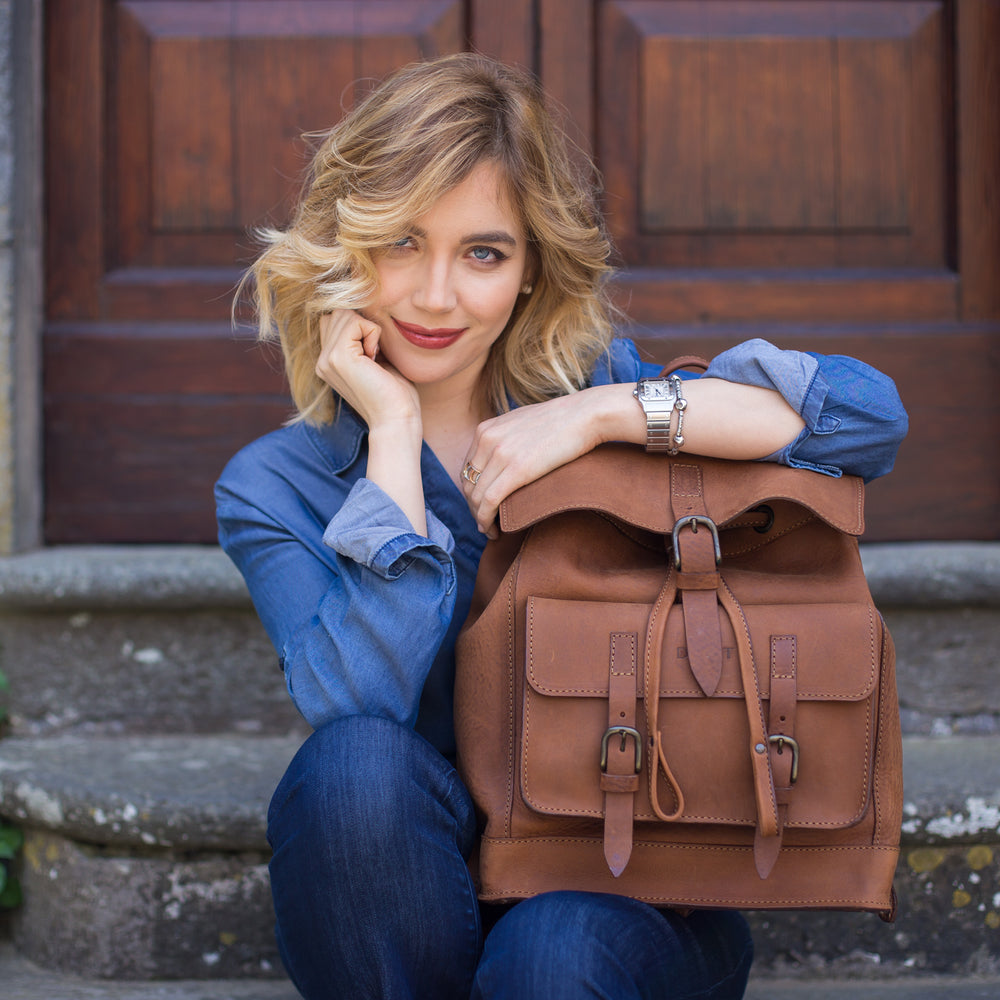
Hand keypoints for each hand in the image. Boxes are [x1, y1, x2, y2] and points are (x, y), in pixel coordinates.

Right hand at [315, 310, 419, 431]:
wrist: (397, 418)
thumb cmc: (394, 391)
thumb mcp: (375, 359)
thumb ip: (361, 338)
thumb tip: (364, 310)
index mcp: (328, 361)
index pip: (334, 320)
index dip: (358, 327)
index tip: (374, 353)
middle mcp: (322, 360)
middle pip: (338, 313)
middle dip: (362, 325)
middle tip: (375, 355)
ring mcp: (327, 359)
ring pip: (345, 313)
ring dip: (368, 330)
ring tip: (375, 357)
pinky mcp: (338, 357)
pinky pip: (356, 321)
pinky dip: (373, 333)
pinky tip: (375, 358)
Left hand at [460, 391, 606, 537]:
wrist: (585, 415)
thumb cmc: (562, 420)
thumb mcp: (522, 422)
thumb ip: (506, 436)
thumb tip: (504, 456)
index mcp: (486, 429)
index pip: (467, 469)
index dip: (471, 492)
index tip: (481, 506)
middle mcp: (487, 439)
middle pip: (468, 484)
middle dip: (473, 508)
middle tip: (484, 523)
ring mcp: (500, 454)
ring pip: (476, 496)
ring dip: (479, 518)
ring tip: (489, 530)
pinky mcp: (517, 470)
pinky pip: (489, 502)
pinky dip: (486, 520)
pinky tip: (493, 531)